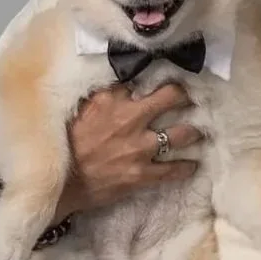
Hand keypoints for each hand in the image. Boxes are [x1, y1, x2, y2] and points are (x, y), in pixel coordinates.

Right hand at [57, 83, 203, 215]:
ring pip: (180, 134)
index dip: (161, 77)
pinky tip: (194, 165)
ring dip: (193, 131)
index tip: (174, 77)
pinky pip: (173, 170)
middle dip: (185, 96)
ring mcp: (140, 148)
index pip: (145, 80)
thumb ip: (106, 96)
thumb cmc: (69, 144)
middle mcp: (131, 120)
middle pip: (171, 98)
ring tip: (198, 131)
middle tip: (195, 97)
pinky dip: (186, 167)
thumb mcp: (82, 110)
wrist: (62, 182)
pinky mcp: (142, 174)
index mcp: (114, 101)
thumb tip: (126, 82)